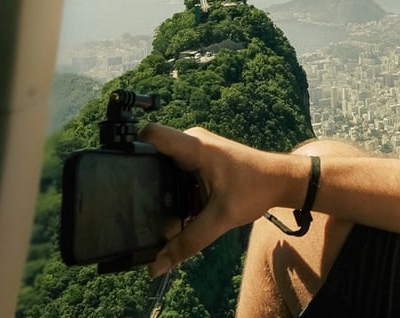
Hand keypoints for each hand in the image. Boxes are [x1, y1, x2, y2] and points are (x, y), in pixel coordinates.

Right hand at [138, 123, 294, 277]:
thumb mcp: (220, 218)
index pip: (149, 134)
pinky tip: (174, 208)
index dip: (129, 147)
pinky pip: (175, 170)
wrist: (281, 180)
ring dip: (159, 186)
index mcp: (193, 146)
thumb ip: (187, 242)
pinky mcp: (199, 160)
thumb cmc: (256, 188)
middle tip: (132, 204)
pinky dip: (173, 189)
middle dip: (141, 177)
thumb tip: (157, 266)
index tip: (118, 172)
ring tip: (152, 210)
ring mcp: (195, 150)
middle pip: (151, 154)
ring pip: (163, 164)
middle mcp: (191, 142)